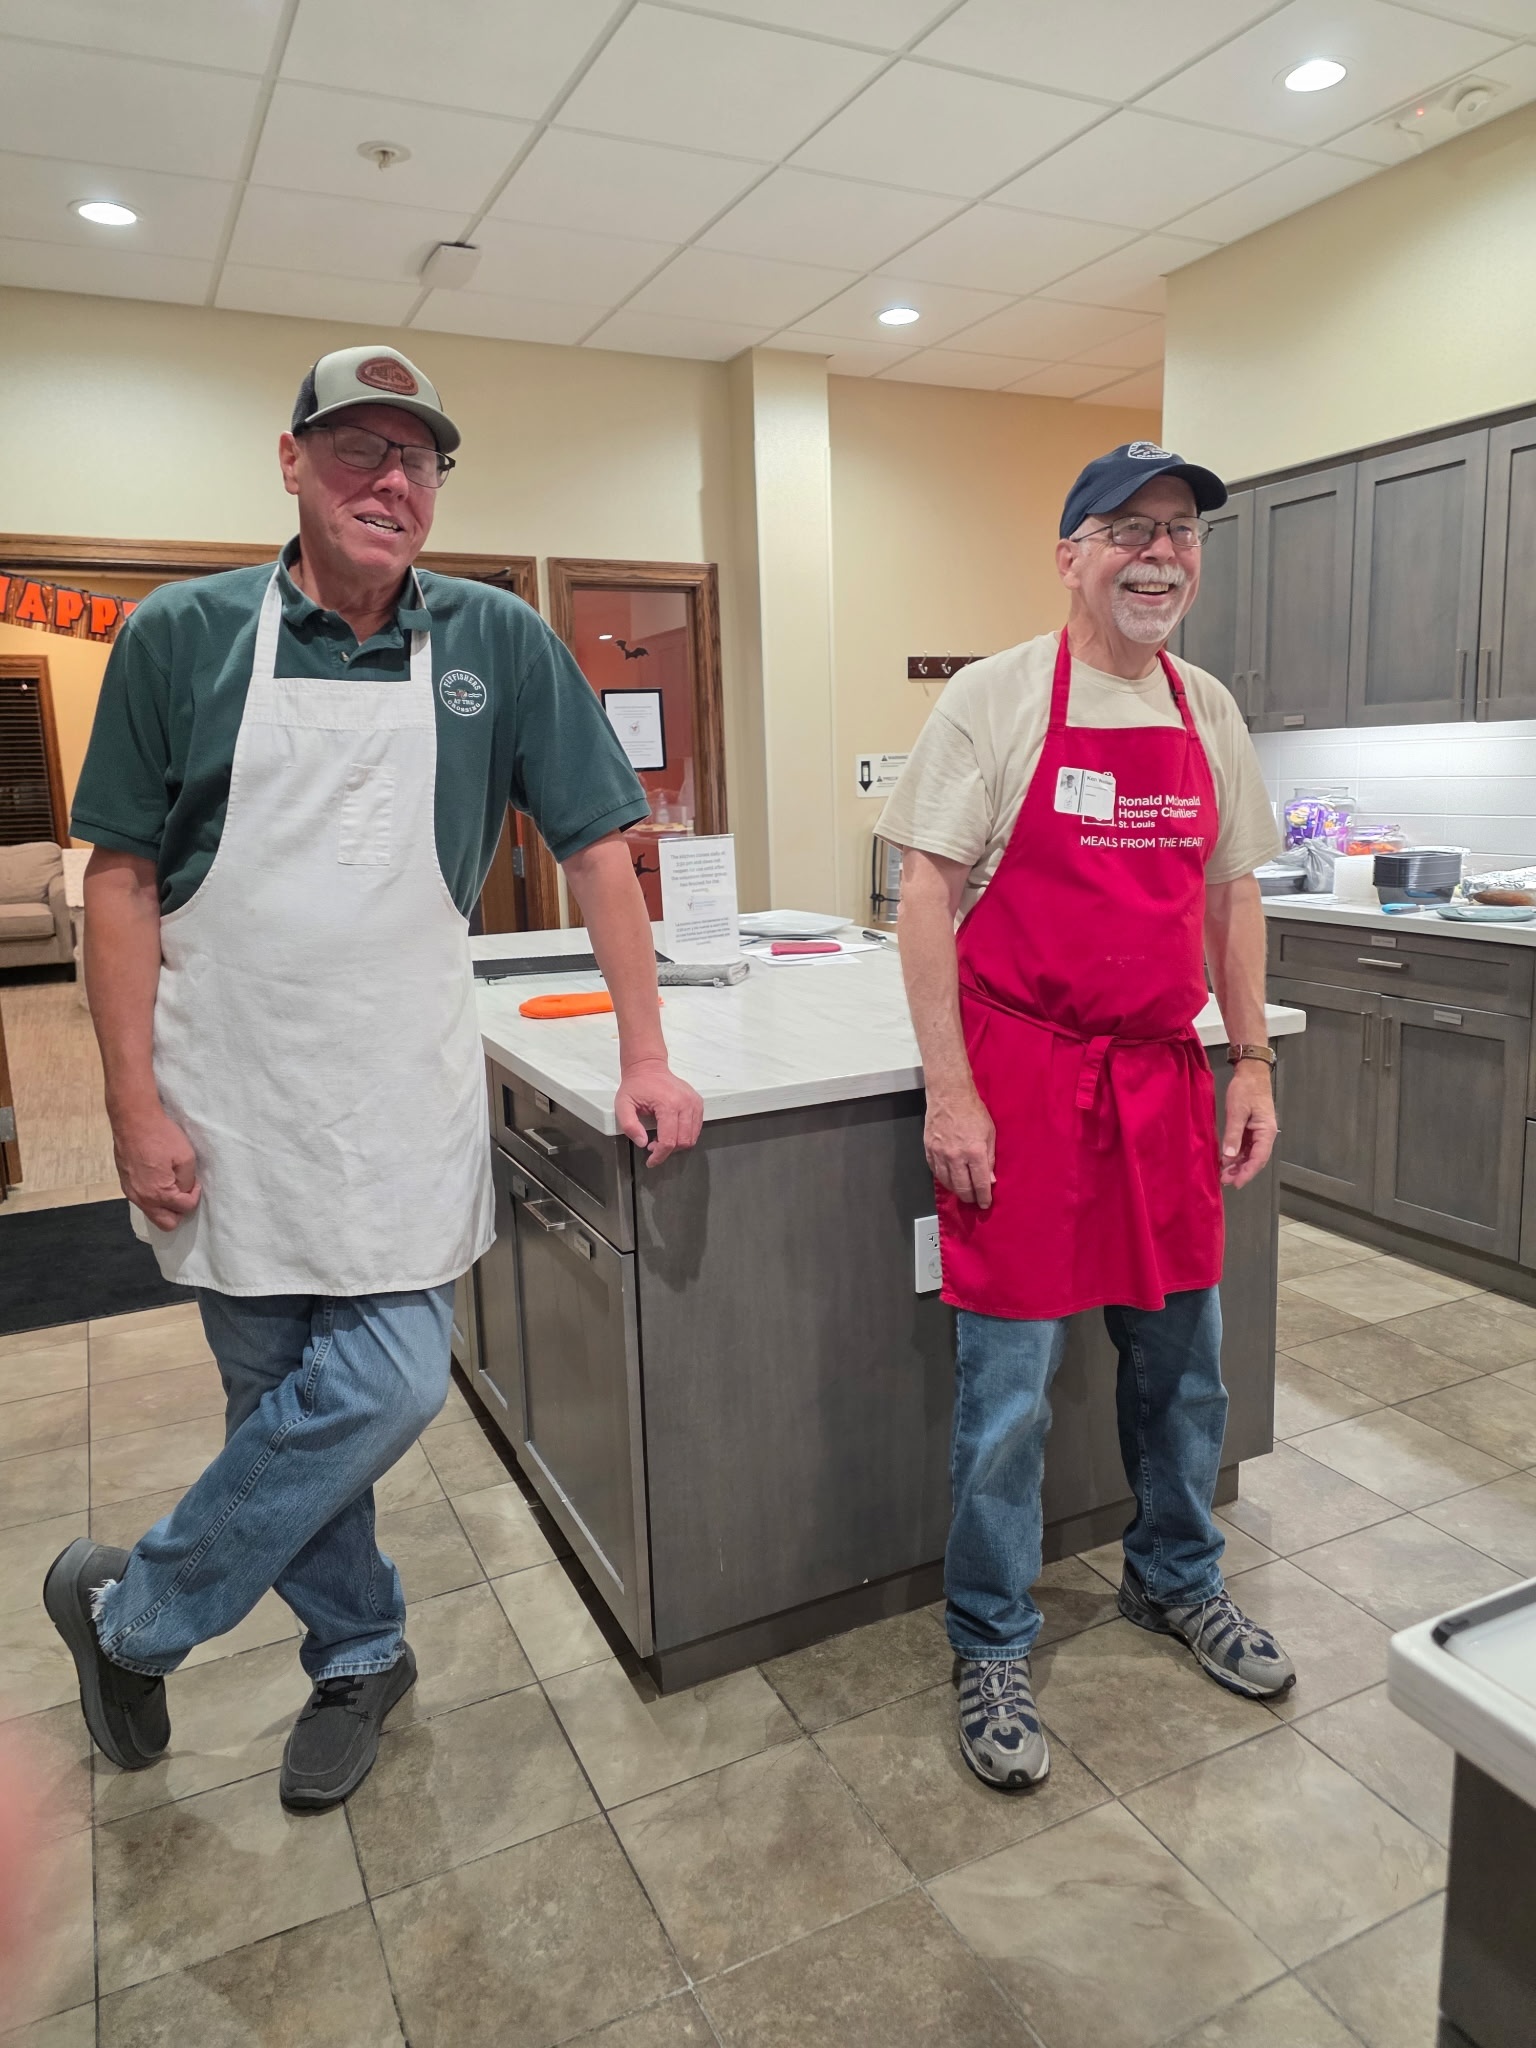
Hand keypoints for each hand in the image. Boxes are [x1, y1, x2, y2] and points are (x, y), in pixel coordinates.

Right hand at [112, 1108, 201, 1229]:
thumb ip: (187, 1181)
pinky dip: (153, 1197)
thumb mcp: (186, 1157)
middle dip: (179, 1211)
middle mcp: (141, 1198)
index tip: (195, 1182)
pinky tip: (160, 1180)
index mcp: (158, 1194)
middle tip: (185, 1192)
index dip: (194, 1195)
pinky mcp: (125, 1184)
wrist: (133, 1120)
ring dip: (165, 1205)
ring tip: (173, 1184)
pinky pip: (143, 1201)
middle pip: (166, 1223)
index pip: (184, 1208)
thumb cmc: (160, 1136)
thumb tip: (185, 1190)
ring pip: (153, 1213)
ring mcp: (131, 1192)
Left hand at [615, 1059, 702, 1166]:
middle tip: (653, 1147)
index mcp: (668, 1104)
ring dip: (677, 1144)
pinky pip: (696, 1128)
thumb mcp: (623, 1105)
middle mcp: (685, 1103)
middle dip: (668, 1150)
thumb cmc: (637, 1085)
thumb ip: (630, 1126)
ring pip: (692, 1137)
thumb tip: (642, 1142)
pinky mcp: (697, 1103)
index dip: (660, 1156)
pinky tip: (671, 1131)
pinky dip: (685, 1135)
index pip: (669, 1141)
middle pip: (683, 1141)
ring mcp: (694, 1102)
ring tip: (661, 1138)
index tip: (651, 1161)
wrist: (648, 1067)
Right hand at [925, 1088, 995, 1206]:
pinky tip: (949, 1180)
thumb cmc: (974, 1112)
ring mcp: (940, 1154)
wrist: (950, 1096)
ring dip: (956, 1190)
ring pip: (947, 1182)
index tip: (985, 1204)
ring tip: (963, 1192)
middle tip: (974, 1201)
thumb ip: (990, 1158)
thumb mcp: (990, 1134)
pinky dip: (943, 1179)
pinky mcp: (929, 1149)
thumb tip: (990, 1180)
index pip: (979, 1183)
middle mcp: (956, 1156)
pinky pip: (935, 1172)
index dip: (983, 1197)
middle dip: (969, 1197)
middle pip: (962, 1187)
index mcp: (974, 1152)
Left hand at [1220, 1061, 1276, 1188]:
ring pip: (1249, 1155)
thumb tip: (1228, 1157)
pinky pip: (1244, 1147)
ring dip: (1237, 1165)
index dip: (1247, 1172)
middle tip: (1224, 1181)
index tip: (1236, 1183)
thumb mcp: (1237, 1111)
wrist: (1251, 1072)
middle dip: (1240, 1172)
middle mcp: (1264, 1135)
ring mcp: (1258, 1132)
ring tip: (1223, 1175)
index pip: (1259, 1158)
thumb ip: (1233, 1134)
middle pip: (1254, 1159)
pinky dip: (1236, 1155)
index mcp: (1266, 1131)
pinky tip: (1225, 1161)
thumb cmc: (1246, 1089)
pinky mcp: (1250, 1129)